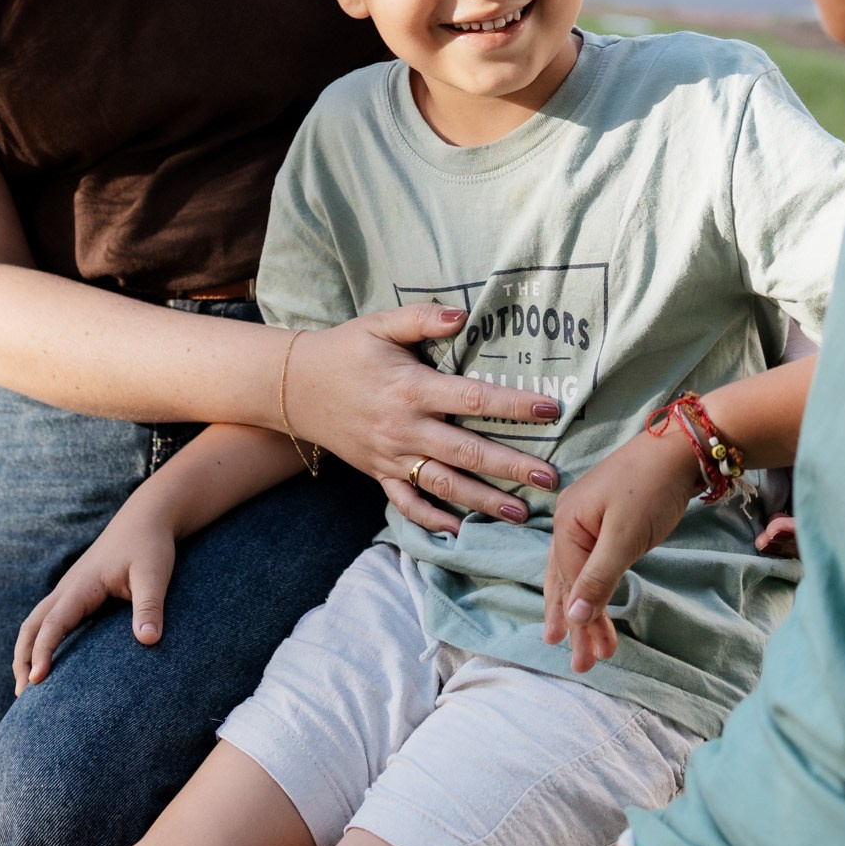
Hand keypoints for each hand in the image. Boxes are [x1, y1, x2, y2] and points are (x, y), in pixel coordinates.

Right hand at [12, 504, 177, 694]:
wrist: (146, 518)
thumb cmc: (150, 545)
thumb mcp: (154, 573)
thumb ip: (149, 606)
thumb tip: (148, 641)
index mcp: (81, 586)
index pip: (53, 624)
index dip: (43, 652)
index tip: (36, 681)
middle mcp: (67, 588)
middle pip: (32, 626)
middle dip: (22, 658)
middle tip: (22, 694)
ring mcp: (69, 590)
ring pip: (35, 622)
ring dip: (25, 651)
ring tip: (26, 685)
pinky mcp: (76, 592)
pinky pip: (48, 619)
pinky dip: (38, 640)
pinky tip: (46, 660)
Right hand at [288, 304, 567, 533]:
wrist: (294, 386)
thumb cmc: (345, 350)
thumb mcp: (379, 324)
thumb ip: (422, 318)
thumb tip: (462, 314)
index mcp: (411, 388)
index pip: (472, 398)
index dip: (512, 406)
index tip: (550, 410)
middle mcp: (404, 428)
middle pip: (467, 452)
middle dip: (511, 467)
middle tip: (550, 479)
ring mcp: (391, 456)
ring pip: (444, 485)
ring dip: (483, 501)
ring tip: (520, 513)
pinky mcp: (379, 473)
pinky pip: (406, 503)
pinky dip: (431, 520)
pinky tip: (459, 532)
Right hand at [542, 423, 700, 672]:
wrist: (681, 447)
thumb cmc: (651, 488)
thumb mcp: (624, 537)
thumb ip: (598, 578)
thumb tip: (574, 617)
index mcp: (566, 525)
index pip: (571, 586)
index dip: (581, 625)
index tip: (589, 659)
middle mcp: (568, 522)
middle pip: (567, 583)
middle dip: (576, 625)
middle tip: (582, 664)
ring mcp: (586, 519)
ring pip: (578, 574)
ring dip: (584, 610)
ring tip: (585, 644)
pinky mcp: (606, 519)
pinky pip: (592, 561)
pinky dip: (594, 586)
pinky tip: (593, 602)